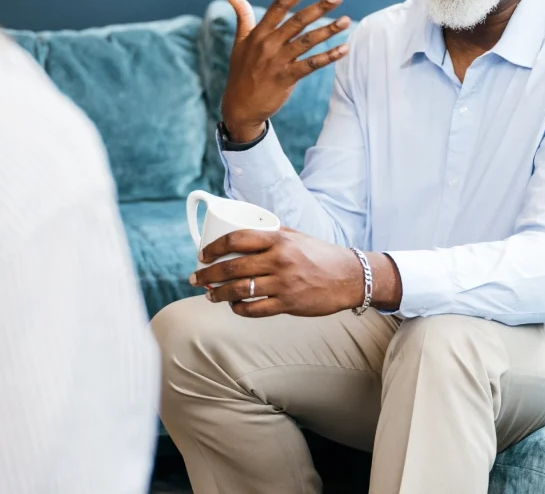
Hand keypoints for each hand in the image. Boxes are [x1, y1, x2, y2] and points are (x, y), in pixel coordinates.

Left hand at [190, 228, 364, 317]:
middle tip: (195, 278)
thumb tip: (243, 233)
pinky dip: (239, 309)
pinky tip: (233, 306)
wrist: (349, 277)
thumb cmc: (321, 254)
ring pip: (239, 291)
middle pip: (232, 267)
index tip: (202, 254)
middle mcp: (278, 260)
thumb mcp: (296, 236)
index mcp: (278, 239)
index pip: (237, 239)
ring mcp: (283, 284)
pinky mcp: (289, 304)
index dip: (214, 247)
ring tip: (209, 294)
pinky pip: (255, 309)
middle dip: (208, 274)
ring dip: (218, 294)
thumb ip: (272, 234)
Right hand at [221, 0, 350, 142]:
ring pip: (307, 41)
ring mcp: (277, 62)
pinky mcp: (286, 78)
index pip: (279, 7)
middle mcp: (268, 44)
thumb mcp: (240, 44)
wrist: (239, 107)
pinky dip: (328, 57)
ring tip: (345, 20)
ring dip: (328, 30)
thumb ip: (243, 18)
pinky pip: (311, 65)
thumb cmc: (241, 73)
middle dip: (318, 8)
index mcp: (258, 34)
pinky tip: (343, 49)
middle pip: (297, 21)